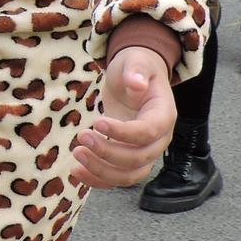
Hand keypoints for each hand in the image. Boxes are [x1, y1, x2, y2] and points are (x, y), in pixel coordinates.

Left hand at [73, 46, 176, 187]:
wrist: (135, 78)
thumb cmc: (135, 68)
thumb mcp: (135, 61)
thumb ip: (136, 71)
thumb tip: (136, 83)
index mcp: (164, 115)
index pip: (148, 132)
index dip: (122, 132)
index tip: (96, 122)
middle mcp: (159, 139)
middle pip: (139, 158)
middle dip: (107, 152)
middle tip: (81, 136)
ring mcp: (146, 152)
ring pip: (129, 175)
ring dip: (101, 170)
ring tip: (77, 154)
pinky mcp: (131, 159)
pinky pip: (118, 177)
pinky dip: (98, 179)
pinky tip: (76, 171)